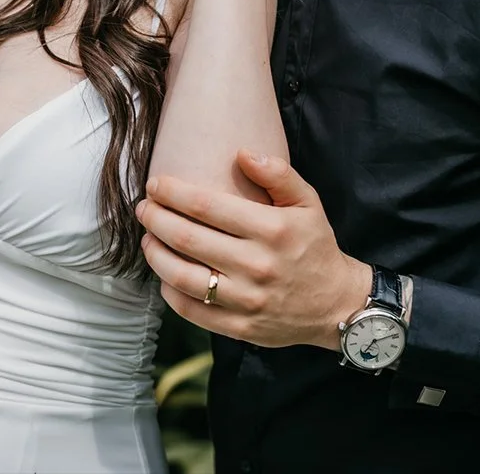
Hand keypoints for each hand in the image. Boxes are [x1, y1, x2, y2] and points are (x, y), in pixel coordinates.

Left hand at [135, 149, 371, 349]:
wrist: (336, 304)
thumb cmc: (315, 245)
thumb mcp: (307, 203)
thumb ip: (278, 174)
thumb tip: (242, 153)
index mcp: (272, 230)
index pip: (207, 206)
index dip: (173, 193)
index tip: (155, 184)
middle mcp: (257, 265)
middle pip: (188, 238)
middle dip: (156, 219)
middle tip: (143, 208)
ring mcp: (247, 300)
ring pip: (183, 276)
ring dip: (156, 254)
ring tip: (147, 239)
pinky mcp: (240, 327)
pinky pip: (193, 310)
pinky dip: (170, 292)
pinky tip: (164, 274)